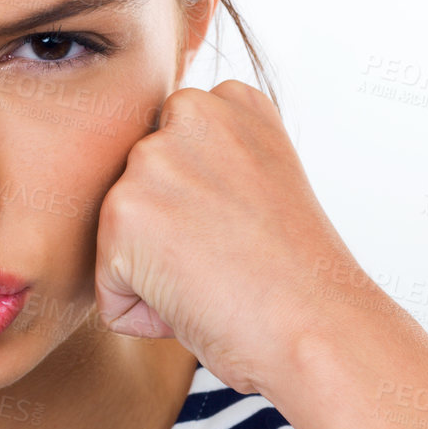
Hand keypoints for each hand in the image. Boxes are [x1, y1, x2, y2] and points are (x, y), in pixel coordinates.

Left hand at [92, 81, 362, 395]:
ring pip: (120, 236)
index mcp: (230, 102)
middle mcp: (190, 112)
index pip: (172, 155)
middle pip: (139, 192)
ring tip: (218, 277)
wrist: (318, 327)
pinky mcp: (123, 209)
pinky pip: (109, 285)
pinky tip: (196, 302)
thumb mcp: (266, 185)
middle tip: (234, 256)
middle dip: (173, 237)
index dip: (206, 211)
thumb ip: (214, 163)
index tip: (251, 229)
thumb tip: (162, 191)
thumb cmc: (298, 280)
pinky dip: (142, 312)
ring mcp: (152, 158)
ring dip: (156, 273)